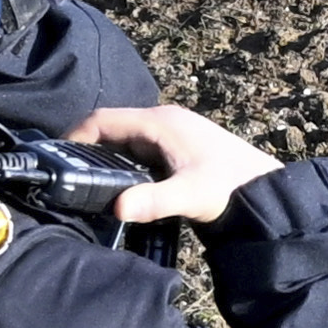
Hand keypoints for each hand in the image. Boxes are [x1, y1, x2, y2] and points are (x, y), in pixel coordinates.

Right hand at [66, 100, 283, 231]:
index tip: (59, 159)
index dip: (77, 135)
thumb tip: (117, 208)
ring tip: (86, 184)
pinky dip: (123, 165)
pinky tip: (118, 188)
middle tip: (67, 176)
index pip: (104, 118)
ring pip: (124, 140)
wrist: (268, 192)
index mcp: (161, 123)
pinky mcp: (176, 150)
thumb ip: (153, 201)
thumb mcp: (190, 196)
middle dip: (87, 148)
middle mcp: (163, 122)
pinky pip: (138, 151)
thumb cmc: (232, 188)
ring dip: (106, 158)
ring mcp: (170, 135)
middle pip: (111, 128)